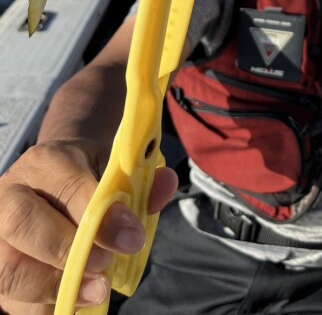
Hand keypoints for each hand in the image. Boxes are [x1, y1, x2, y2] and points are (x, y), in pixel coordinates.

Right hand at [0, 139, 177, 313]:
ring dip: (54, 289)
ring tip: (96, 291)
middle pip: (23, 226)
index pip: (67, 188)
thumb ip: (141, 180)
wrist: (52, 180)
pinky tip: (75, 304)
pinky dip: (44, 308)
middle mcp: (10, 195)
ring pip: (10, 270)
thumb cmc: (86, 175)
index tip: (132, 238)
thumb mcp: (113, 167)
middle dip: (68, 253)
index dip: (100, 218)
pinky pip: (10, 300)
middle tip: (106, 268)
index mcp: (46, 163)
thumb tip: (166, 186)